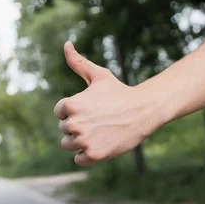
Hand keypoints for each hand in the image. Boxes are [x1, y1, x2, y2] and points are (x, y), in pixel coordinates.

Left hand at [54, 42, 151, 165]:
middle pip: (64, 129)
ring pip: (68, 144)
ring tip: (98, 132)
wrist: (144, 111)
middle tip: (98, 120)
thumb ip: (78, 62)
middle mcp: (74, 123)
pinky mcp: (94, 155)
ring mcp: (84, 140)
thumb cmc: (120, 92)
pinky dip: (87, 154)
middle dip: (78, 125)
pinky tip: (100, 143)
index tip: (90, 109)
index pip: (60, 112)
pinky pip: (79, 159)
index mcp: (72, 104)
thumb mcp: (99, 75)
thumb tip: (66, 44)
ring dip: (80, 140)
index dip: (74, 111)